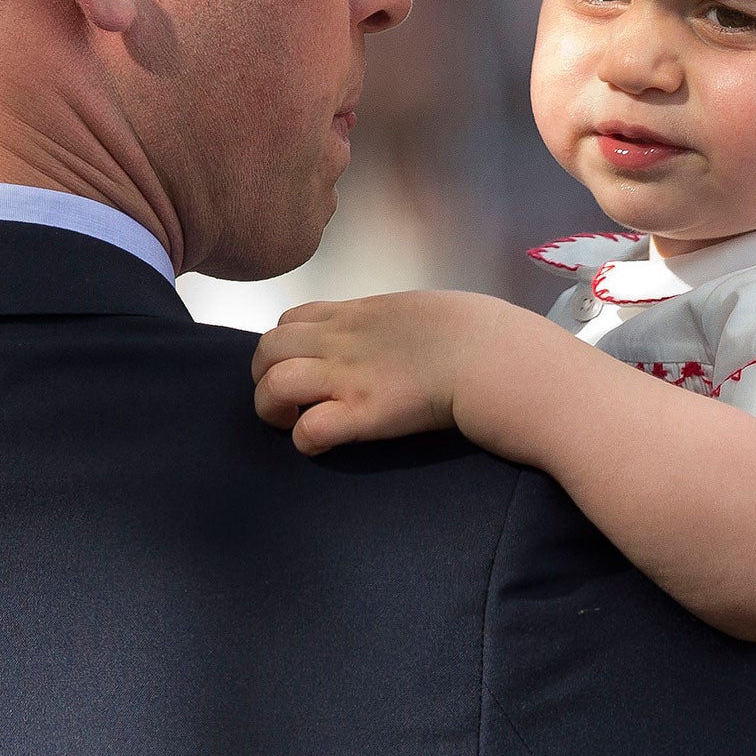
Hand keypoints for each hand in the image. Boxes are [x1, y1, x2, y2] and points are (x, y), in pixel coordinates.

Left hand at [250, 292, 482, 454]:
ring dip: (271, 407)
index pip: (290, 320)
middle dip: (263, 375)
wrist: (492, 355)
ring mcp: (349, 377)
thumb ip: (388, 324)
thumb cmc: (472, 334)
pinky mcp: (363, 414)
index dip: (284, 347)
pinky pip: (309, 429)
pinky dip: (304, 440)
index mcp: (354, 315)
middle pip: (267, 347)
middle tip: (285, 398)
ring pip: (274, 384)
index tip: (300, 367)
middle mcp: (341, 342)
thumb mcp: (417, 312)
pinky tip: (321, 443)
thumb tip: (391, 338)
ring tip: (290, 420)